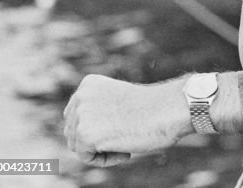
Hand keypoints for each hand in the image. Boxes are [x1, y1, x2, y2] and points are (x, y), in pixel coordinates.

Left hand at [63, 74, 192, 164]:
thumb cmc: (153, 108)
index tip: (122, 124)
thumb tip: (84, 130)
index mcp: (88, 84)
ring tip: (126, 141)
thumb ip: (98, 110)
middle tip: (124, 134)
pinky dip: (106, 159)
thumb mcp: (118, 102)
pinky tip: (125, 149)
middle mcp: (80, 96)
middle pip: (73, 131)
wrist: (169, 108)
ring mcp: (81, 115)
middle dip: (96, 139)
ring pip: (78, 145)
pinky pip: (87, 157)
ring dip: (101, 149)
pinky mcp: (86, 135)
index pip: (76, 115)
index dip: (98, 126)